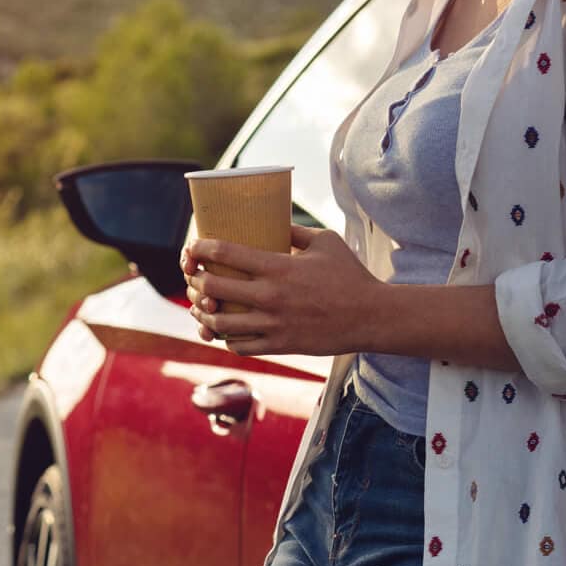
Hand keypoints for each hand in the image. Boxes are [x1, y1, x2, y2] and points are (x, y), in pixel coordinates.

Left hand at [183, 222, 386, 357]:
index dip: (201, 248)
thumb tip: (271, 220)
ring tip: (201, 307)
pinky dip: (227, 338)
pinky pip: (241, 346)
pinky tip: (226, 330)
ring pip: (220, 323)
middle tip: (194, 277)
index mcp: (279, 267)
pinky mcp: (281, 346)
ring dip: (203, 314)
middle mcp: (271, 297)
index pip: (225, 254)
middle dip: (196, 281)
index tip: (193, 247)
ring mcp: (274, 324)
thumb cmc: (350, 275)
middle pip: (213, 288)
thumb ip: (294, 230)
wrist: (372, 317)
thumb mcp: (325, 241)